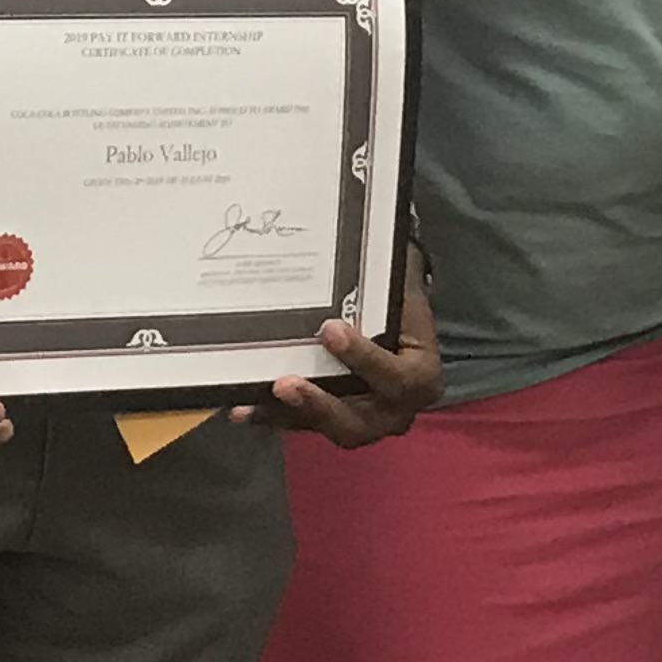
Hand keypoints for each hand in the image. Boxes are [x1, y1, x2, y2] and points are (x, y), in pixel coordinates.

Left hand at [232, 256, 441, 447]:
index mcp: (420, 378)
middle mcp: (394, 410)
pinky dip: (271, 416)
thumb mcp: (401, 285)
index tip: (330, 330)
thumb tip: (366, 234)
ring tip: (249, 404)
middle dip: (318, 405)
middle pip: (358, 422)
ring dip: (286, 416)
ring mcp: (362, 420)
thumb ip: (388, 272)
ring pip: (324, 428)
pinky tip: (240, 407)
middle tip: (284, 385)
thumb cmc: (399, 300)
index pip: (397, 378)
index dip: (364, 359)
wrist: (400, 324)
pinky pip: (300, 424)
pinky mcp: (331, 419)